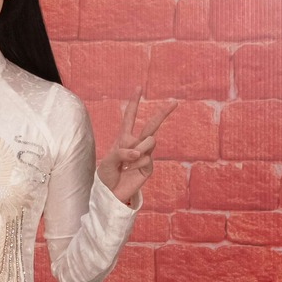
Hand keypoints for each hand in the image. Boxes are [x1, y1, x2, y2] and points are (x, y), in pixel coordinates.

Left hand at [104, 91, 171, 205]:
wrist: (111, 193)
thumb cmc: (106, 174)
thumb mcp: (107, 161)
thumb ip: (121, 152)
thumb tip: (138, 151)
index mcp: (123, 137)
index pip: (130, 117)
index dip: (134, 102)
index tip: (139, 87)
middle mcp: (136, 143)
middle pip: (151, 125)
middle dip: (163, 113)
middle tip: (174, 102)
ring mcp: (144, 154)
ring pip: (149, 142)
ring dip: (138, 150)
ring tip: (128, 162)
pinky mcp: (149, 167)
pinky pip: (146, 159)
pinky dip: (137, 164)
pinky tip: (131, 171)